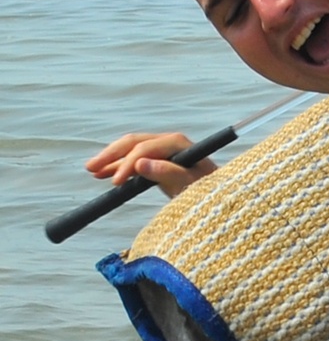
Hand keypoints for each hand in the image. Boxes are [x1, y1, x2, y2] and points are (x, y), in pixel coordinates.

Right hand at [85, 131, 216, 198]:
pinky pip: (136, 161)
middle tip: (91, 168)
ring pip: (131, 150)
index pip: (145, 148)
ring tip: (92, 170)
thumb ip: (169, 174)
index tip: (115, 184)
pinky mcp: (161, 163)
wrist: (224, 198)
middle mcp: (170, 143)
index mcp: (179, 144)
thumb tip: (140, 164)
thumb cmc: (212, 192)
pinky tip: (104, 175)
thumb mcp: (192, 185)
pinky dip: (120, 167)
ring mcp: (164, 152)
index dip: (128, 164)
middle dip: (111, 155)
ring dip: (111, 160)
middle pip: (134, 143)